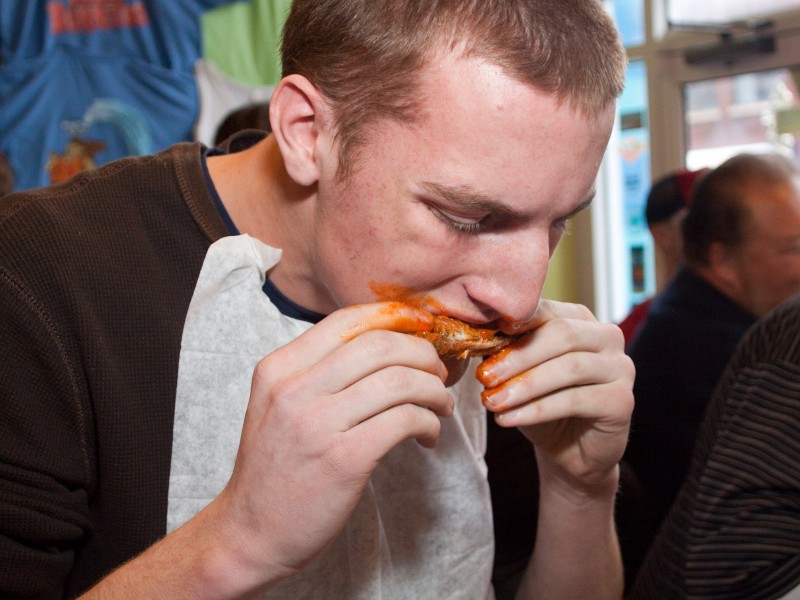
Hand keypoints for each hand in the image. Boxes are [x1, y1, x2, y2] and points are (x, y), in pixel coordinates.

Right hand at [209, 302, 452, 590]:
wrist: (249, 533)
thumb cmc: (275, 468)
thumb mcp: (278, 404)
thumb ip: (317, 371)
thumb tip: (384, 345)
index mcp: (279, 367)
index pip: (349, 319)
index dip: (396, 317)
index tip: (421, 330)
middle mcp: (294, 388)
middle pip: (381, 344)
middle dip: (423, 354)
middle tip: (438, 374)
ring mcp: (318, 423)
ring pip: (400, 381)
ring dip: (434, 391)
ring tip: (440, 407)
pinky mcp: (344, 459)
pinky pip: (404, 420)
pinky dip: (429, 423)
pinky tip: (428, 436)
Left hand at [476, 299, 633, 492]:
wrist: (570, 450)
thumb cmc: (542, 402)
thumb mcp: (519, 371)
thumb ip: (506, 347)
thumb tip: (475, 333)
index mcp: (580, 319)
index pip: (546, 310)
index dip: (513, 323)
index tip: (482, 338)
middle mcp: (607, 337)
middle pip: (561, 334)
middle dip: (518, 356)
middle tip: (485, 376)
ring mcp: (620, 367)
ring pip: (569, 368)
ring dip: (524, 386)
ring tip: (492, 401)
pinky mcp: (622, 401)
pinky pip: (575, 400)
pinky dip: (536, 410)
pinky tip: (508, 419)